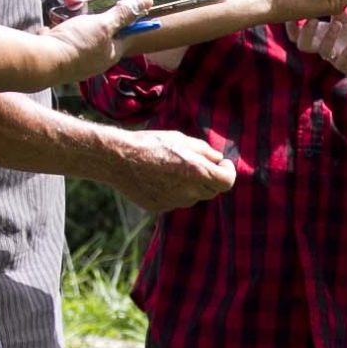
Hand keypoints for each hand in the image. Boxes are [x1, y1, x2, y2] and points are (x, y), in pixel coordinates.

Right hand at [33, 0, 148, 86]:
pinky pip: (57, 38)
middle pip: (96, 28)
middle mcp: (94, 59)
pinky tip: (48, 30)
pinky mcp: (55, 57)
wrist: (41, 63)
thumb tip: (148, 1)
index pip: (125, 33)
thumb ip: (124, 14)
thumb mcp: (103, 24)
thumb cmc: (76, 44)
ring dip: (68, 18)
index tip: (123, 5)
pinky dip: (53, 31)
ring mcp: (74, 59)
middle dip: (87, 12)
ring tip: (60, 14)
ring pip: (74, 31)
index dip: (125, 18)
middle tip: (76, 1)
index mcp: (110, 53)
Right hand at [110, 129, 236, 212]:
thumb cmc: (151, 144)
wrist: (119, 159)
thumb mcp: (182, 139)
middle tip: (197, 163)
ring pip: (193, 196)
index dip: (228, 172)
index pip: (227, 181)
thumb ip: (205, 151)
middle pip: (212, 190)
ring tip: (170, 167)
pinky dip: (174, 191)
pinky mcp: (161, 208)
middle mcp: (189, 192)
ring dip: (191, 185)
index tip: (223, 164)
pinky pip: (175, 200)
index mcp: (198, 172)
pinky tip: (158, 177)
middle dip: (210, 177)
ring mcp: (174, 202)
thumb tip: (218, 159)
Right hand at [291, 16, 346, 91]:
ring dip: (329, 36)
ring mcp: (332, 57)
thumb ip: (334, 8)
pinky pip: (343, 61)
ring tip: (337, 23)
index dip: (291, 26)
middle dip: (306, 32)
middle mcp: (320, 47)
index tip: (292, 12)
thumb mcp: (341, 19)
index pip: (296, 35)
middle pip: (303, 44)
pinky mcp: (345, 65)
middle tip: (312, 19)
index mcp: (316, 36)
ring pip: (324, 51)